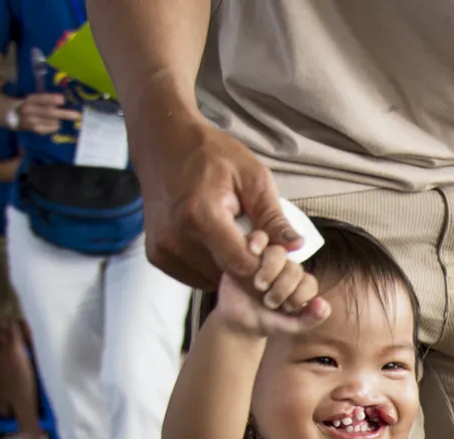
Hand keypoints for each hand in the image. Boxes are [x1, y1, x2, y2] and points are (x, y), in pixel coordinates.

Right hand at [13, 92, 79, 135]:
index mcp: (29, 100)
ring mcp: (30, 122)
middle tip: (76, 115)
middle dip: (63, 114)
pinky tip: (57, 124)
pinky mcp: (33, 130)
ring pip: (50, 122)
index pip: (41, 99)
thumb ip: (45, 100)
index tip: (63, 100)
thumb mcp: (33, 99)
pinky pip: (48, 129)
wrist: (11, 115)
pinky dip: (54, 126)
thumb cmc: (28, 104)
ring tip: (68, 117)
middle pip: (48, 112)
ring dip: (60, 120)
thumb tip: (64, 100)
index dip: (52, 99)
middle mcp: (29, 110)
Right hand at [129, 113, 298, 290]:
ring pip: (212, 280)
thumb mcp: (252, 177)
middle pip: (227, 275)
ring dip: (229, 268)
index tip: (277, 256)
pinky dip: (211, 266)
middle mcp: (176, 238)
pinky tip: (214, 241)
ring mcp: (162, 250)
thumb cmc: (210, 154)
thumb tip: (297, 247)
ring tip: (231, 236)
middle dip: (249, 266)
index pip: (242, 265)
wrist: (164, 143)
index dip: (265, 266)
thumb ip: (273, 216)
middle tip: (256, 240)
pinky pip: (195, 276)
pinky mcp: (157, 255)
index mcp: (200, 216)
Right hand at [209, 231, 325, 335]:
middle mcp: (284, 269)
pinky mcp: (248, 251)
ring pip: (278, 252)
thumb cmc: (264, 321)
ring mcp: (266, 259)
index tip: (286, 307)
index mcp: (298, 285)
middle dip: (284, 287)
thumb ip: (310, 319)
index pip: (309, 282)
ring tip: (259, 286)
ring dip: (271, 269)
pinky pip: (258, 237)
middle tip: (269, 302)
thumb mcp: (289, 326)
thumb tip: (324, 305)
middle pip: (294, 268)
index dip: (301, 294)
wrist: (235, 320)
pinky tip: (253, 253)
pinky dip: (257, 242)